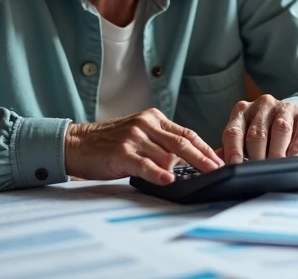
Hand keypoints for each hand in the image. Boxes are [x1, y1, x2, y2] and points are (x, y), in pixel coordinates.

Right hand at [64, 108, 222, 184]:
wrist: (77, 143)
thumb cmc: (109, 143)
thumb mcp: (139, 135)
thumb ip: (161, 142)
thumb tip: (190, 159)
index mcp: (154, 118)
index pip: (187, 133)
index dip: (206, 148)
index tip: (221, 161)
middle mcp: (146, 124)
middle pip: (183, 142)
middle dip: (204, 158)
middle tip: (219, 171)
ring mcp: (134, 137)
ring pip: (166, 154)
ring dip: (185, 169)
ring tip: (203, 179)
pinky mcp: (121, 152)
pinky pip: (144, 164)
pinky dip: (158, 172)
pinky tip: (168, 179)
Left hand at [222, 95, 297, 163]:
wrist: (294, 119)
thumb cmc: (265, 133)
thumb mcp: (246, 138)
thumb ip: (231, 149)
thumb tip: (215, 166)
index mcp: (242, 112)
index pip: (233, 132)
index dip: (233, 151)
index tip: (235, 168)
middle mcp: (262, 105)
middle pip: (257, 133)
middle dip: (257, 156)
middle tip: (257, 173)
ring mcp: (284, 107)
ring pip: (280, 129)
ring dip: (277, 151)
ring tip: (276, 168)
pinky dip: (297, 144)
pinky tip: (294, 156)